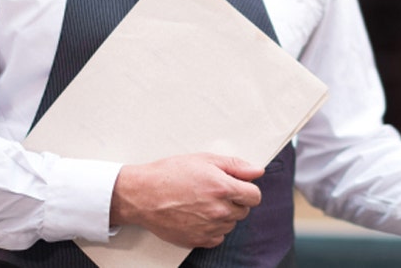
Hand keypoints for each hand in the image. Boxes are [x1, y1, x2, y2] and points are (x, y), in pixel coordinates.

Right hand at [110, 153, 263, 247]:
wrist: (143, 195)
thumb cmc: (169, 174)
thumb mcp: (204, 159)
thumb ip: (235, 165)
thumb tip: (257, 171)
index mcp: (223, 188)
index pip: (254, 196)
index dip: (247, 189)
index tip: (237, 186)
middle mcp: (219, 210)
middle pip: (243, 211)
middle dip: (234, 201)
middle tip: (214, 192)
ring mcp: (209, 228)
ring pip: (230, 224)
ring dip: (223, 215)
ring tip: (202, 203)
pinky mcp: (197, 240)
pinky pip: (217, 238)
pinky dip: (212, 229)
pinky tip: (198, 216)